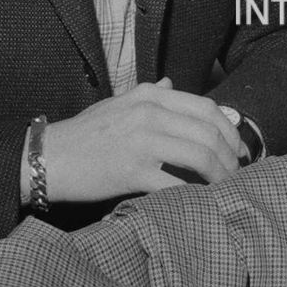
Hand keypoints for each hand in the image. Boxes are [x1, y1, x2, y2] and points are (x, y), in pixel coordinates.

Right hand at [43, 79, 245, 201]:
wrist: (48, 157)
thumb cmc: (84, 134)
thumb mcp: (117, 104)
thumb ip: (148, 94)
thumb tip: (171, 84)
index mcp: (149, 96)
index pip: (207, 108)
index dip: (230, 131)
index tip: (238, 150)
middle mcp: (149, 113)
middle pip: (210, 133)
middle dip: (231, 157)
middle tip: (237, 173)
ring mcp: (142, 142)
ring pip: (201, 156)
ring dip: (220, 176)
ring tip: (224, 188)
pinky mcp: (132, 171)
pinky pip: (177, 184)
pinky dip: (196, 194)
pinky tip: (201, 201)